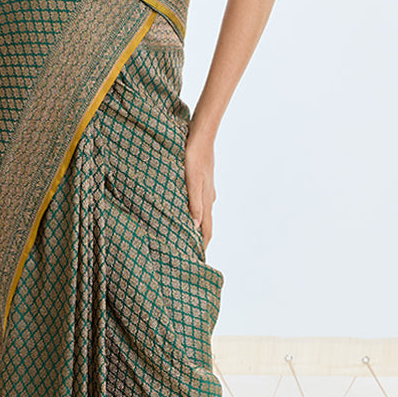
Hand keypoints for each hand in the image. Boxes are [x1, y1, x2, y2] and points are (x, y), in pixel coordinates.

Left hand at [184, 128, 215, 249]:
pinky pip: (199, 203)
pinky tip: (190, 212)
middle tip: (192, 255)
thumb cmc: (194, 155)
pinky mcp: (202, 181)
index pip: (205, 231)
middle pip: (205, 225)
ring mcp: (206, 190)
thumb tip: (195, 227)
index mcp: (206, 200)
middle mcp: (208, 198)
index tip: (199, 262)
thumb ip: (194, 203)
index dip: (203, 246)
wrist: (201, 134)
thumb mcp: (191, 180)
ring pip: (202, 214)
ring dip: (197, 228)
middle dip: (200, 241)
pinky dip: (195, 213)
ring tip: (189, 238)